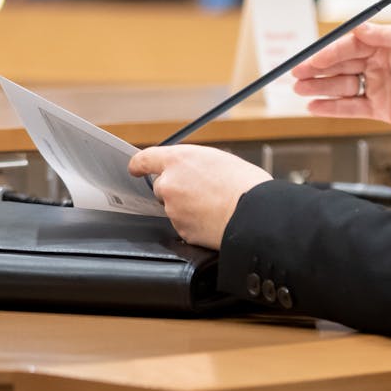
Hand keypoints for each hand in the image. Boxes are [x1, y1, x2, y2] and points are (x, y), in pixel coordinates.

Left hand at [128, 145, 270, 249]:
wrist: (254, 215)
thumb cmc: (245, 185)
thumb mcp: (220, 160)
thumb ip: (196, 164)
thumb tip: (192, 172)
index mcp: (179, 160)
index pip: (146, 159)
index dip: (138, 164)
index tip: (135, 168)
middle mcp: (170, 183)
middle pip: (162, 187)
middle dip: (176, 189)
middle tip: (201, 191)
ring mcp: (173, 209)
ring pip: (174, 207)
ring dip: (188, 207)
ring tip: (215, 205)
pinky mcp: (181, 231)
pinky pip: (184, 225)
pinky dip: (195, 223)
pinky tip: (213, 219)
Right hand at [290, 22, 390, 138]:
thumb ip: (387, 35)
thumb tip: (359, 27)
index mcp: (386, 43)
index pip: (350, 45)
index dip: (329, 51)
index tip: (312, 58)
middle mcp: (379, 63)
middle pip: (340, 65)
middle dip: (317, 70)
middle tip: (295, 75)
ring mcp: (379, 86)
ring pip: (342, 86)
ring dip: (320, 88)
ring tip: (300, 91)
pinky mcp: (382, 109)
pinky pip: (352, 108)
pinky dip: (332, 107)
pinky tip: (314, 106)